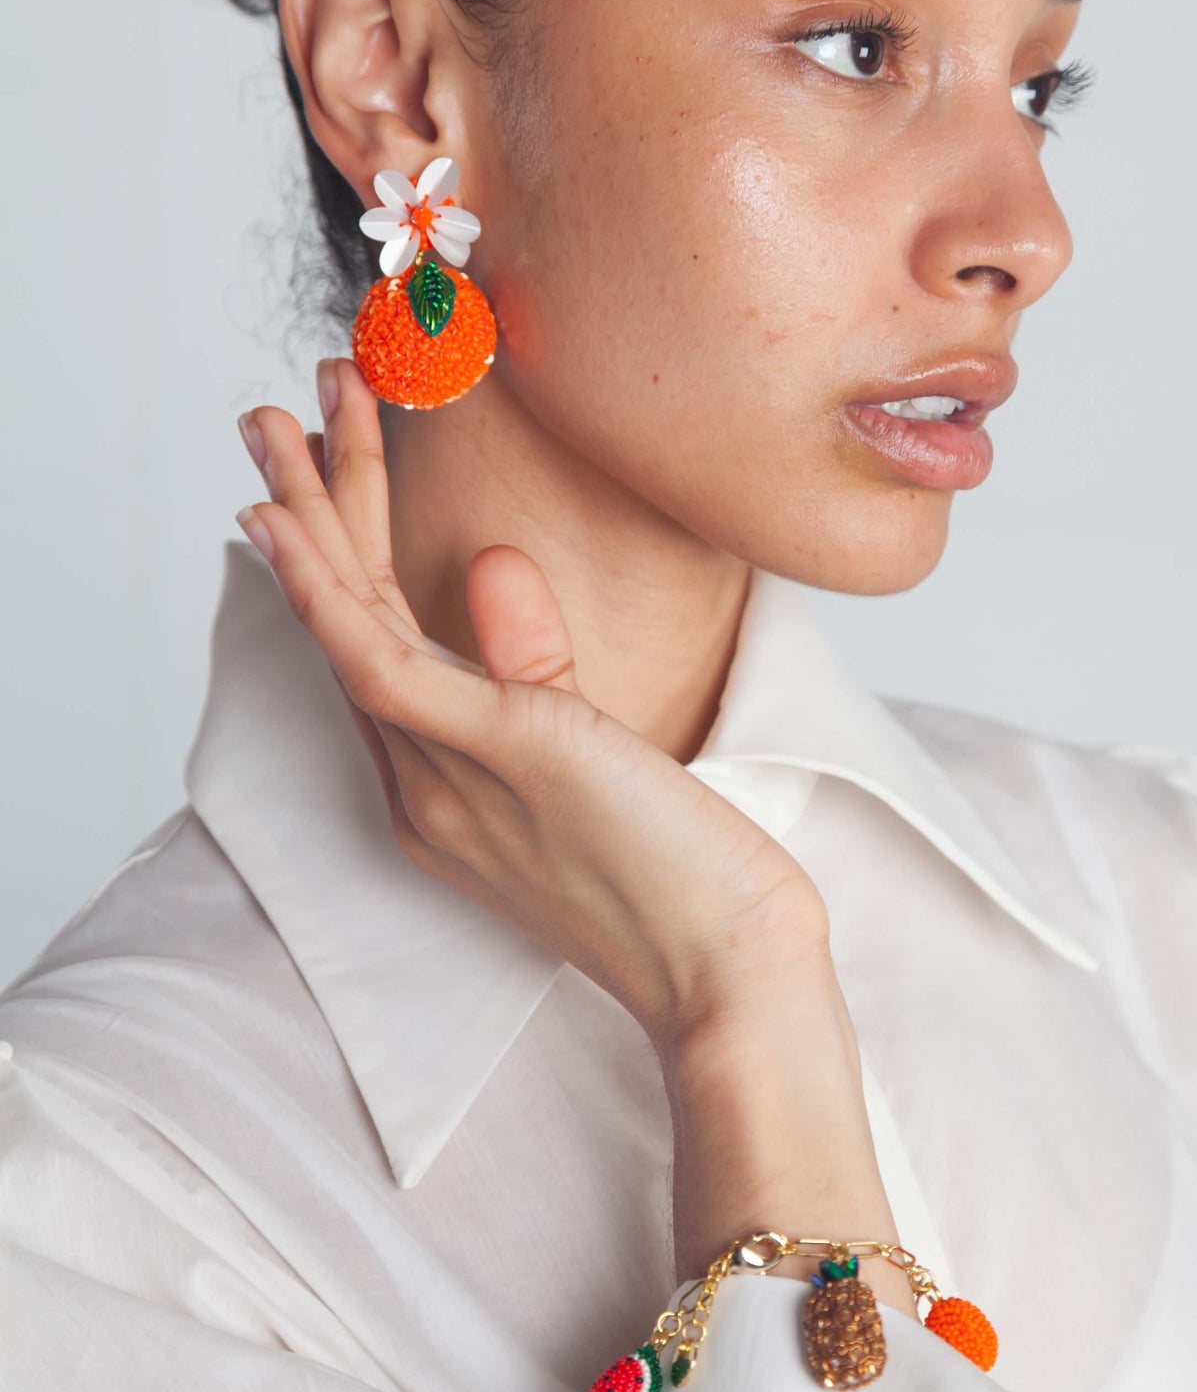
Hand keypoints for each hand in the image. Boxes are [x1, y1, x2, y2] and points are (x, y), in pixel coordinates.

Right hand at [234, 358, 830, 1050]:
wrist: (732, 977)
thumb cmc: (686, 877)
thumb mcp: (599, 754)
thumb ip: (536, 665)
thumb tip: (495, 564)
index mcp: (446, 788)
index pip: (376, 646)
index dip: (338, 552)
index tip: (316, 472)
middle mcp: (424, 786)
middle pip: (348, 621)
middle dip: (306, 509)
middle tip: (269, 414)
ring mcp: (447, 776)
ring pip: (349, 622)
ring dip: (306, 512)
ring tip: (274, 417)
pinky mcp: (492, 757)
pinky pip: (380, 662)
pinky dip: (324, 587)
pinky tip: (286, 520)